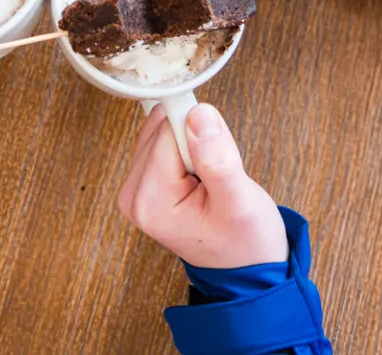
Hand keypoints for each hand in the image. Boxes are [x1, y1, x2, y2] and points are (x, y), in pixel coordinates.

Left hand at [117, 103, 287, 269]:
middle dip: (195, 143)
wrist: (246, 266)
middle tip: (215, 176)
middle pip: (161, 131)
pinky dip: (185, 151)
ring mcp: (136, 191)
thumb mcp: (240, 201)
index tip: (218, 156)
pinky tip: (199, 177)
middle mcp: (134, 196)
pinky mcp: (143, 185)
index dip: (201, 136)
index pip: (168, 132)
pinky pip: (160, 143)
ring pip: (160, 133)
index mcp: (151, 202)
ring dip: (191, 147)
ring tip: (209, 179)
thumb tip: (198, 115)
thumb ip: (217, 158)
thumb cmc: (245, 242)